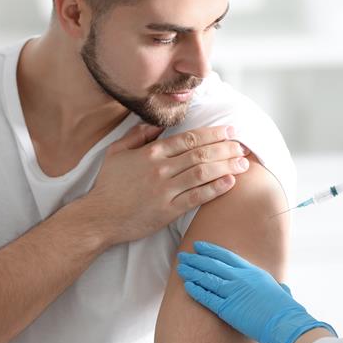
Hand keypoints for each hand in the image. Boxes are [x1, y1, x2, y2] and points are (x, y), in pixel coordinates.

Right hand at [81, 124, 250, 245]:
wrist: (98, 217)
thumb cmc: (108, 186)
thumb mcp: (116, 152)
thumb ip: (137, 136)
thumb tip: (157, 125)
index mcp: (151, 152)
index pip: (189, 138)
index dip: (212, 133)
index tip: (229, 131)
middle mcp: (160, 168)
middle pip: (200, 153)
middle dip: (225, 148)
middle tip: (243, 146)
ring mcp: (165, 189)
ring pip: (202, 172)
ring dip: (226, 166)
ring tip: (244, 163)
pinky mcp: (168, 210)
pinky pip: (197, 197)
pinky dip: (215, 188)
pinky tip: (230, 182)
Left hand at [178, 241, 335, 342]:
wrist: (286, 323)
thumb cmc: (286, 310)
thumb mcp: (282, 292)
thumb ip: (278, 287)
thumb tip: (283, 289)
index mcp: (253, 272)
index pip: (227, 256)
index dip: (211, 251)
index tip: (199, 246)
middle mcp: (241, 278)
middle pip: (213, 265)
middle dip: (197, 259)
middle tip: (183, 255)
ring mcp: (233, 292)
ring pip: (207, 278)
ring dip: (192, 272)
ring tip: (181, 268)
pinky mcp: (228, 309)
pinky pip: (207, 298)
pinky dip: (196, 291)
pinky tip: (186, 286)